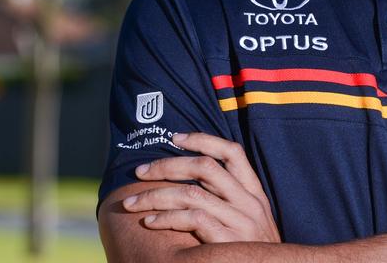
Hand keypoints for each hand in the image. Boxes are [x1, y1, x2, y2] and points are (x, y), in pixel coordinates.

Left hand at [122, 132, 281, 242]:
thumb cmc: (253, 248)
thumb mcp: (252, 218)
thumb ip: (230, 199)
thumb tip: (192, 183)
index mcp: (254, 191)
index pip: (232, 152)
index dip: (203, 140)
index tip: (174, 138)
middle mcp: (249, 202)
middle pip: (205, 168)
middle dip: (167, 165)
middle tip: (140, 171)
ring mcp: (240, 221)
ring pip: (192, 194)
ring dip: (155, 196)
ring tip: (132, 202)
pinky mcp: (229, 241)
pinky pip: (193, 220)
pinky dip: (167, 219)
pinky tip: (150, 222)